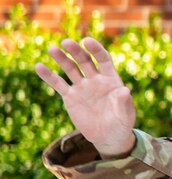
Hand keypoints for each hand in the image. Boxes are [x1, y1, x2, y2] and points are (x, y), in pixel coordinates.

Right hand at [35, 37, 137, 157]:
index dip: (96, 50)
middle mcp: (95, 79)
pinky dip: (49, 76)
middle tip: (66, 42)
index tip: (87, 41)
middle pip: (84, 61)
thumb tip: (125, 91)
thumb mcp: (126, 115)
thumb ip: (124, 103)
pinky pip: (58, 84)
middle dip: (76, 51)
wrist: (108, 136)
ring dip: (61, 58)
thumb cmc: (121, 124)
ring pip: (70, 69)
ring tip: (52, 49)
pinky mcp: (70, 97)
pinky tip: (39, 66)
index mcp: (111, 79)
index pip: (103, 59)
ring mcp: (82, 87)